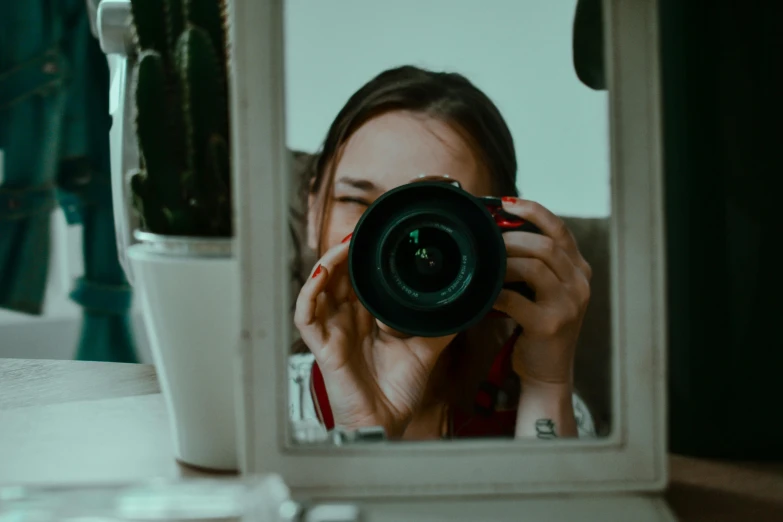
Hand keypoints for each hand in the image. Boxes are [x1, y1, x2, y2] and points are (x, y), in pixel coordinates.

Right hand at [294, 238, 455, 437]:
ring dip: (327, 265)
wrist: (388, 422)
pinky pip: (305, 317)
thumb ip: (438, 325)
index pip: (358, 280)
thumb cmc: (398, 390)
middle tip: (358, 235)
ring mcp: (332, 332)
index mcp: (367, 319)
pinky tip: (321, 276)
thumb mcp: (425, 349)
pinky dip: (309, 294)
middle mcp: (347, 321)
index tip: (375, 238)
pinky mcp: (322, 347)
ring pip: (318, 289)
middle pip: (337, 278)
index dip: (361, 258)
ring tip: (342, 248)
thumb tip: (460, 305)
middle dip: (344, 254)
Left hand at [492, 198, 591, 388]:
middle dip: (513, 238)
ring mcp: (569, 305)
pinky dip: (495, 293)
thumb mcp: (546, 290)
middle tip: (487, 241)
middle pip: (547, 246)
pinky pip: (516, 299)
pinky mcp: (550, 325)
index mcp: (579, 271)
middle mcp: (580, 285)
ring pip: (534, 268)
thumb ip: (535, 263)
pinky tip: (483, 293)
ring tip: (485, 265)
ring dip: (504, 262)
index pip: (560, 230)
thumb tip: (499, 232)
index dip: (534, 211)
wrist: (547, 372)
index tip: (507, 203)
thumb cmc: (539, 326)